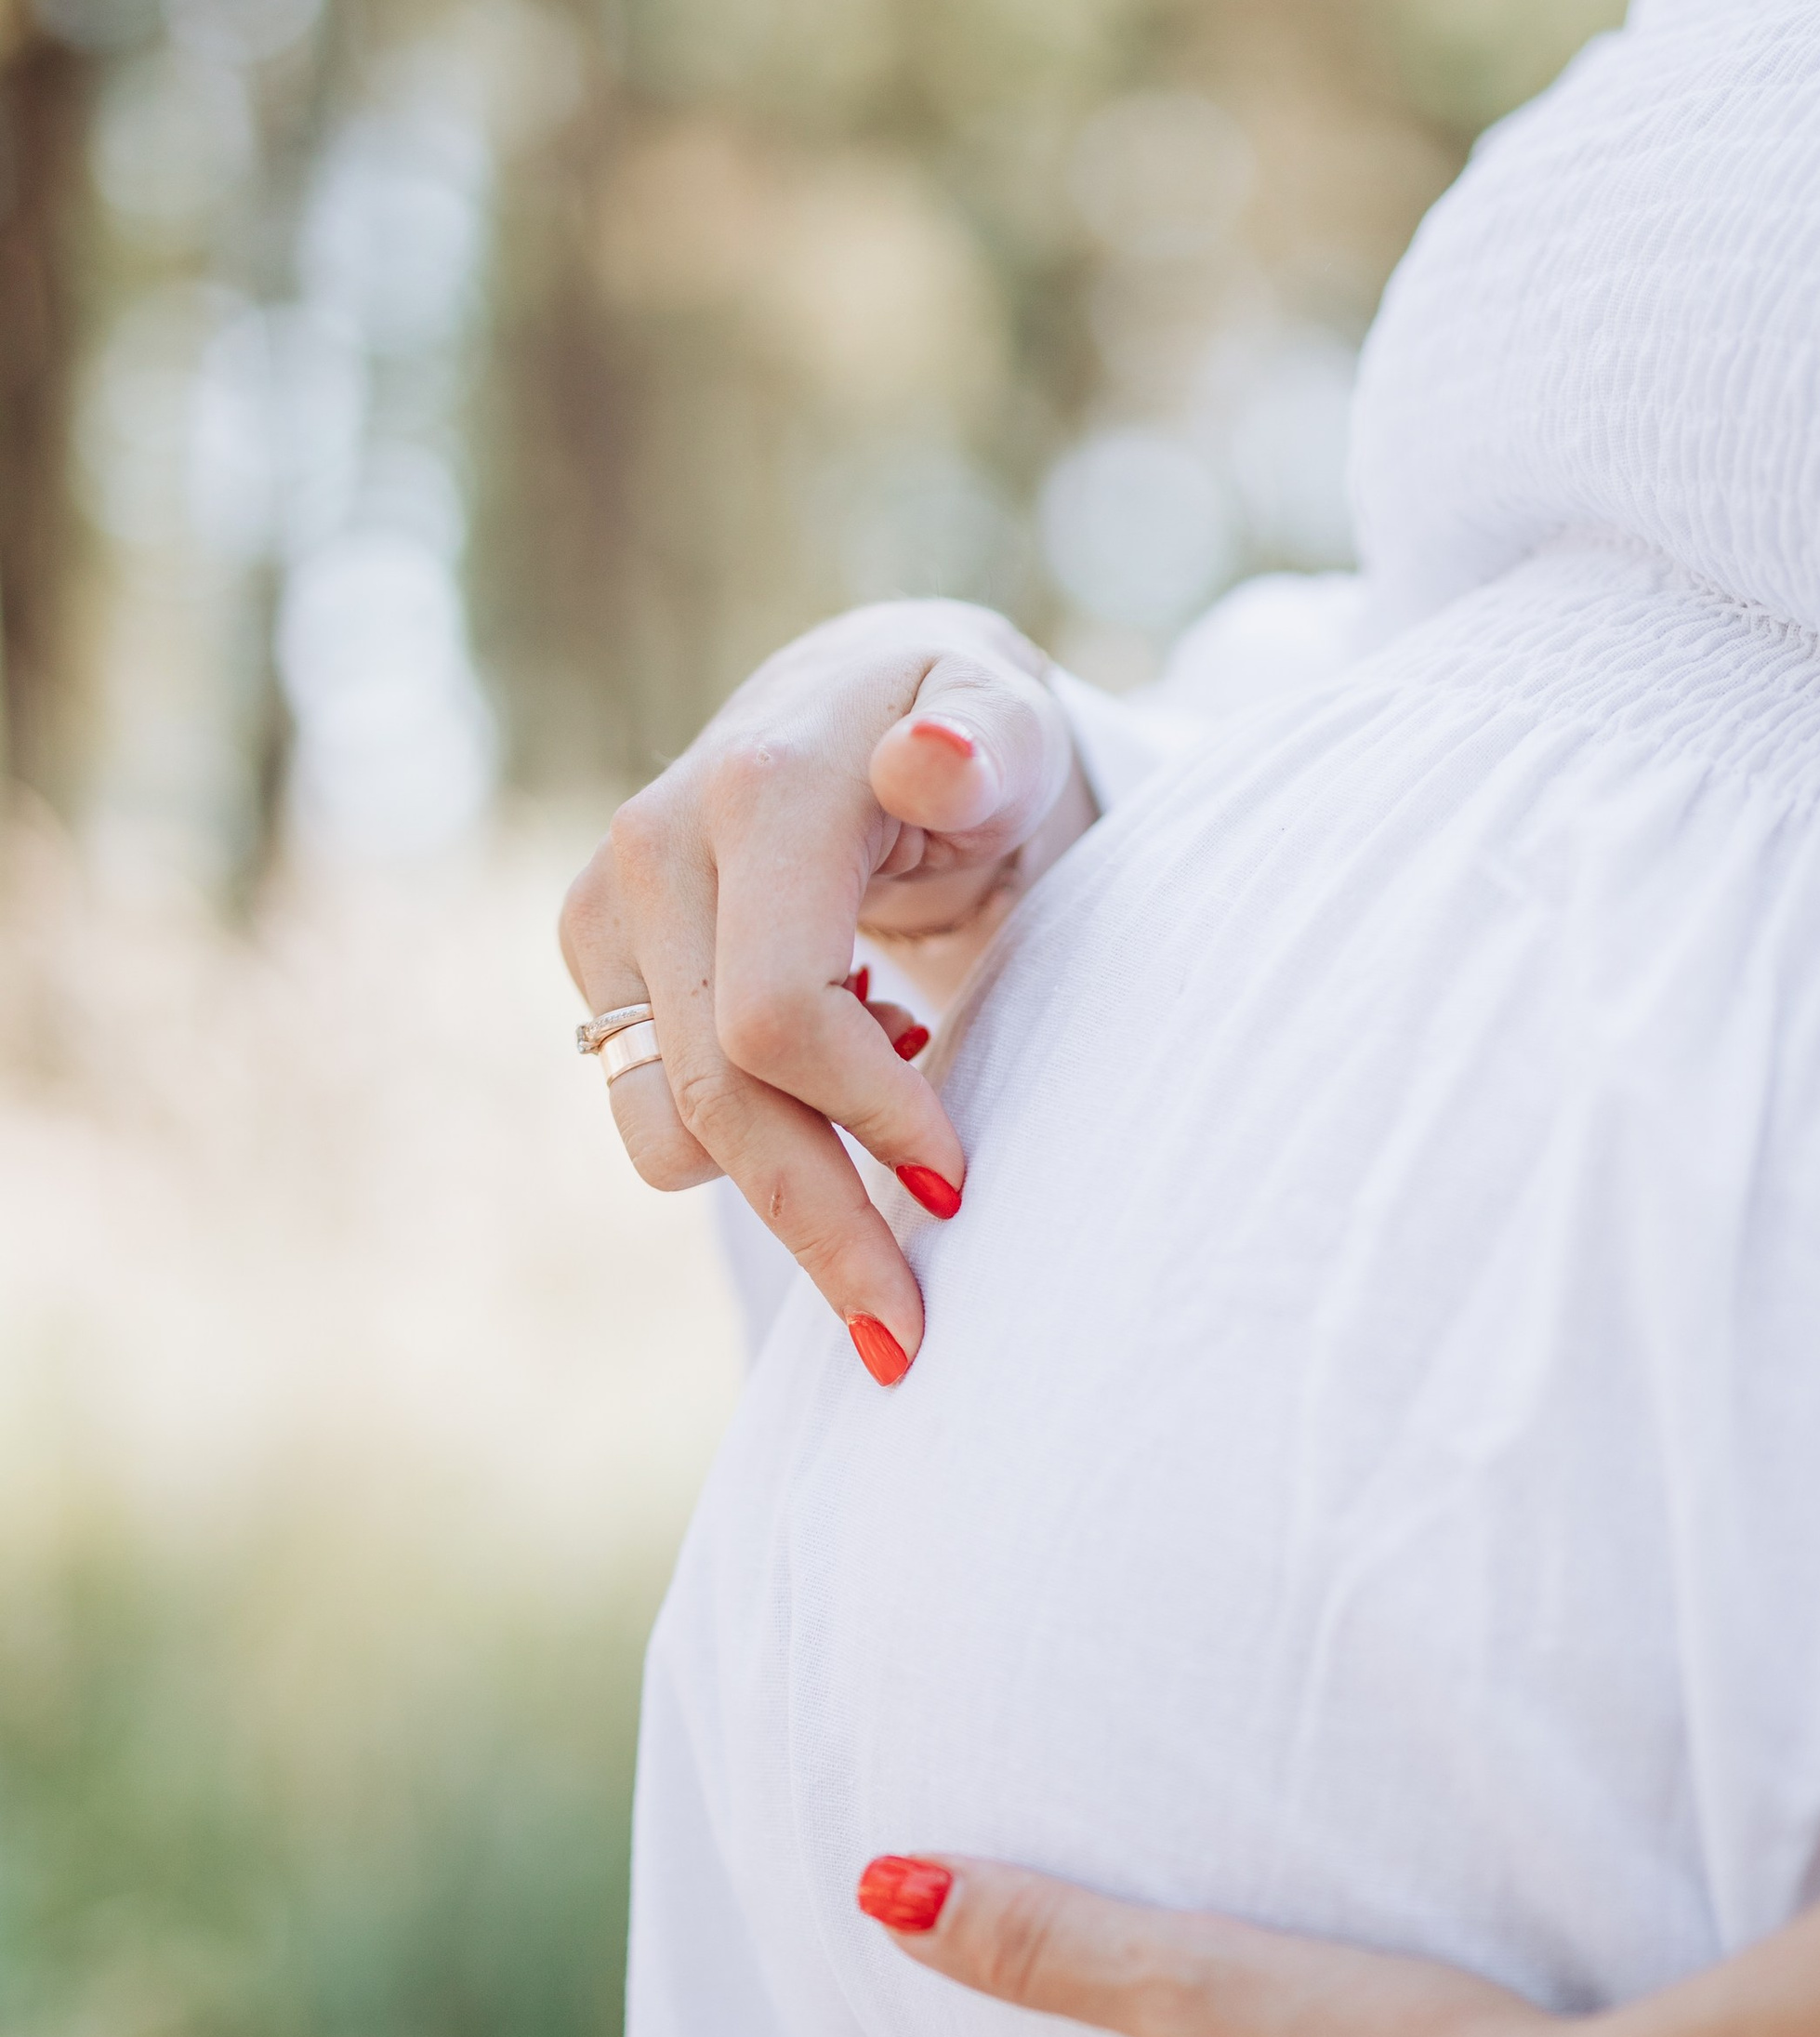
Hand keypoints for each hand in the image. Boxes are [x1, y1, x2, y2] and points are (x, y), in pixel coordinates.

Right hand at [560, 600, 1092, 1382]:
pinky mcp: (587, 953)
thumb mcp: (1015, 732)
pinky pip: (648, 1117)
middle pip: (722, 1099)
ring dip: (784, 1192)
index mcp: (761, 791)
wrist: (867, 701)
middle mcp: (656, 845)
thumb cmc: (972, 739)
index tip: (958, 1186)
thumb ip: (989, 748)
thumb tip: (933, 760)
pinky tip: (821, 1089)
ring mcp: (604, 903)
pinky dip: (739, 1143)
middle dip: (823, 1227)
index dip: (870, 1123)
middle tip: (908, 1335)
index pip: (778, 1020)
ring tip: (893, 1145)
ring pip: (668, 1131)